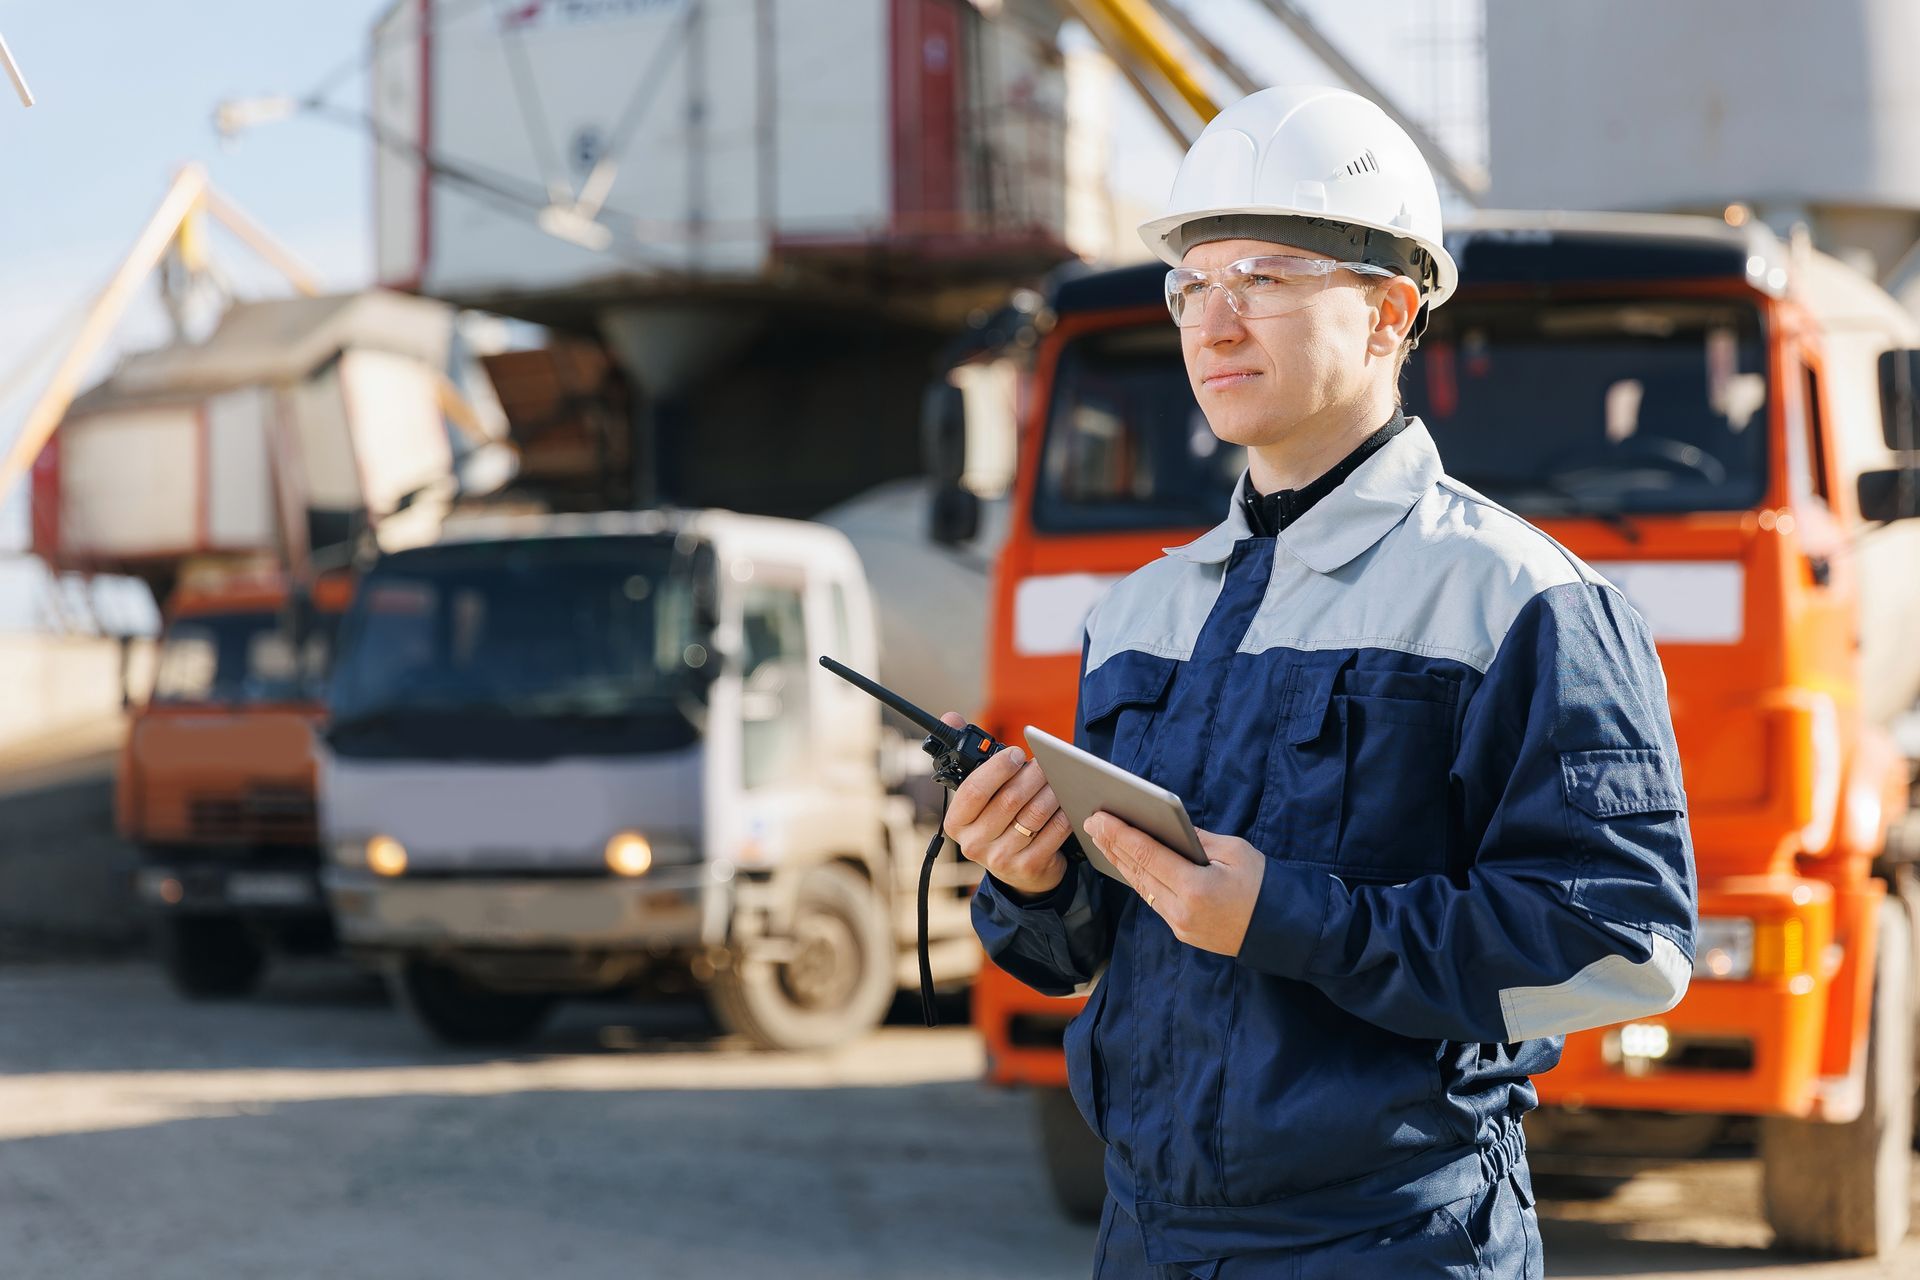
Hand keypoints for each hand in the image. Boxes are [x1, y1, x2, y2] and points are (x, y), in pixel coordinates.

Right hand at [938, 712, 1074, 896]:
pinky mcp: (1028, 867)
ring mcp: (1001, 858)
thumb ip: (968, 756)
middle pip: (1009, 800)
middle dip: (1032, 775)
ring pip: (1034, 814)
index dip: (998, 768)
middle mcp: (974, 843)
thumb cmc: (996, 820)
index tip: (1016, 754)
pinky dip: (1064, 812)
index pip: (974, 790)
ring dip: (1051, 790)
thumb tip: (950, 715)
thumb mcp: (977, 795)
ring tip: (1059, 777)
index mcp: (956, 821)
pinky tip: (1068, 801)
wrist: (1017, 869)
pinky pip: (1053, 832)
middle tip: (1046, 763)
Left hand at [1084, 814, 1265, 956]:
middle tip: (1091, 822)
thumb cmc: (1264, 884)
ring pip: (1141, 888)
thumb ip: (1196, 839)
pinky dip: (1138, 879)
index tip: (1100, 817)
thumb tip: (1167, 825)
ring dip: (1120, 862)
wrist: (1282, 929)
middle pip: (1138, 872)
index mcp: (1196, 888)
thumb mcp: (1234, 851)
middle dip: (1112, 845)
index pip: (1148, 856)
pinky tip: (1126, 862)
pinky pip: (1153, 900)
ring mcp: (1180, 926)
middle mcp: (1182, 911)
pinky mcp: (1182, 932)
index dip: (1121, 834)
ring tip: (1102, 839)